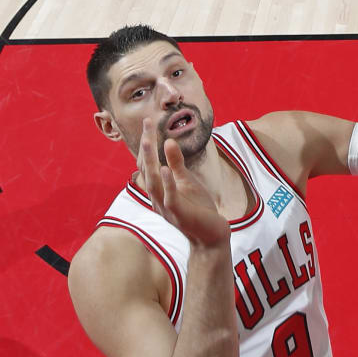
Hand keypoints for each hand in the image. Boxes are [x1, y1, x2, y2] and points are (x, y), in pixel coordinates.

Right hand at [134, 124, 228, 249]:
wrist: (211, 235)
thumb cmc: (198, 208)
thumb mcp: (187, 181)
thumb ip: (177, 163)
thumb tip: (167, 140)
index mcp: (158, 189)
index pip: (147, 163)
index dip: (147, 143)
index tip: (148, 121)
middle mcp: (156, 198)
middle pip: (146, 169)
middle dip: (146, 146)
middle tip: (146, 122)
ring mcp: (165, 207)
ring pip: (153, 183)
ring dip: (150, 161)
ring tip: (149, 141)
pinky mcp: (178, 215)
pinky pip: (169, 198)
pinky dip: (167, 184)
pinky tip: (165, 169)